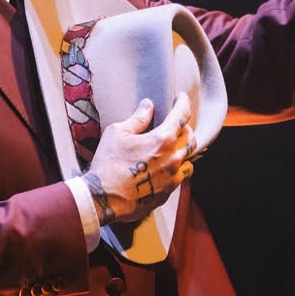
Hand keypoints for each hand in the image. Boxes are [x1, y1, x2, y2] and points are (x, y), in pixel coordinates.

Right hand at [83, 94, 196, 225]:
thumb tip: (148, 105)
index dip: (183, 103)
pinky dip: (178, 167)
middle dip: (184, 126)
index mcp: (163, 140)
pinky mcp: (167, 192)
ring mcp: (172, 177)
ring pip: (190, 158)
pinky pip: (181, 176)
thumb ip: (137, 118)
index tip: (180, 97)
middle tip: (174, 122)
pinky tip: (167, 165)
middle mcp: (173, 158)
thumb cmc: (108, 163)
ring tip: (174, 145)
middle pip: (190, 137)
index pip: (181, 115)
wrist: (104, 198)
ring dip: (184, 148)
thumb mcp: (118, 133)